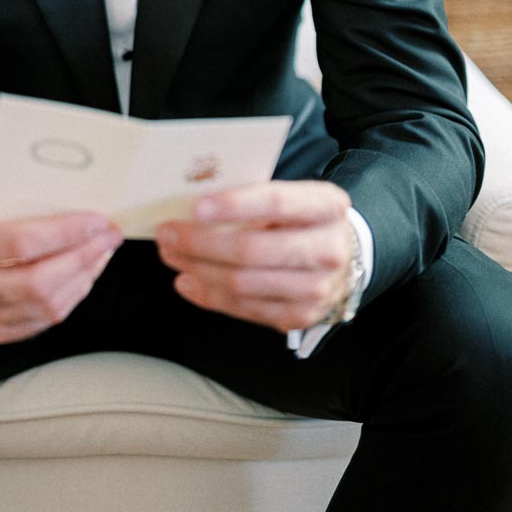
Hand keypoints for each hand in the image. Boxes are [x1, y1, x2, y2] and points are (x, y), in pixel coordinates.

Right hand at [0, 188, 122, 343]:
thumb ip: (25, 200)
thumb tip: (81, 201)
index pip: (18, 241)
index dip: (65, 232)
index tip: (98, 219)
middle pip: (36, 281)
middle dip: (82, 256)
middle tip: (109, 235)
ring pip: (45, 305)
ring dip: (83, 277)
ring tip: (102, 251)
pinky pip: (44, 320)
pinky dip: (72, 295)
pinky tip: (85, 272)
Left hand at [155, 181, 352, 332]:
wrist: (344, 254)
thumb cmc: (302, 218)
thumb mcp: (292, 195)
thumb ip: (253, 197)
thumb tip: (192, 205)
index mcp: (326, 207)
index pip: (276, 203)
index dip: (234, 205)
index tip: (195, 207)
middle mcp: (327, 249)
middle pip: (253, 250)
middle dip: (201, 243)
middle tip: (167, 233)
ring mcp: (317, 289)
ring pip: (243, 284)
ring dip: (198, 269)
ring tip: (171, 254)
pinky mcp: (301, 316)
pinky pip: (246, 310)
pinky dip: (209, 296)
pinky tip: (187, 281)